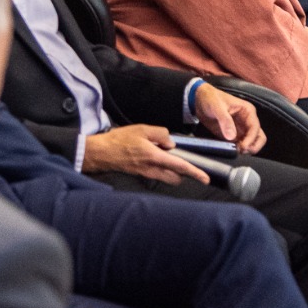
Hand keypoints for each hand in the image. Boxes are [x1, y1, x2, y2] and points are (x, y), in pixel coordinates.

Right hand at [81, 125, 208, 184]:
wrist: (102, 152)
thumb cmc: (120, 140)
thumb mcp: (142, 129)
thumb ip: (161, 134)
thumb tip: (170, 142)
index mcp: (155, 157)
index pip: (180, 166)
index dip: (195, 173)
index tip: (205, 178)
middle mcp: (152, 170)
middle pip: (176, 178)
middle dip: (183, 173)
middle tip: (186, 163)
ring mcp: (146, 174)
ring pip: (167, 178)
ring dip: (172, 172)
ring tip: (168, 157)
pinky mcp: (141, 174)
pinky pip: (157, 175)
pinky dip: (162, 169)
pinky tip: (156, 157)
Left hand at [192, 83, 266, 153]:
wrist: (199, 100)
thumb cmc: (210, 98)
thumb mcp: (217, 107)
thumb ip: (225, 121)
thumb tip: (231, 136)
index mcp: (247, 111)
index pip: (255, 128)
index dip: (251, 139)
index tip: (243, 147)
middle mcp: (247, 121)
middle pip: (259, 137)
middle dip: (253, 146)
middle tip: (241, 151)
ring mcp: (241, 129)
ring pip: (251, 143)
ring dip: (246, 150)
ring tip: (235, 152)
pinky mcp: (233, 136)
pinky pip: (240, 146)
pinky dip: (238, 150)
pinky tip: (230, 151)